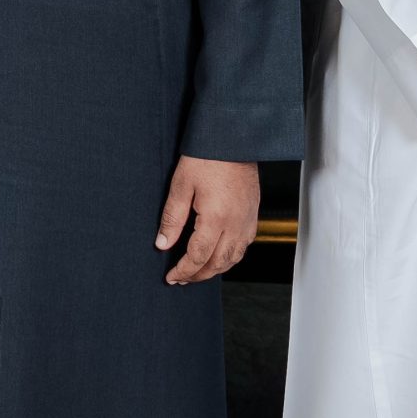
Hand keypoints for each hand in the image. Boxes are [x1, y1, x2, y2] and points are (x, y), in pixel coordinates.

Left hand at [155, 156, 260, 284]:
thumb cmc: (207, 156)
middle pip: (217, 263)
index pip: (198, 256)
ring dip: (215, 270)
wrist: (234, 139)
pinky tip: (220, 256)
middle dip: (198, 275)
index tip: (171, 277)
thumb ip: (172, 218)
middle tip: (182, 279)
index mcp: (216, 218)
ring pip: (233, 259)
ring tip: (198, 273)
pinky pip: (244, 247)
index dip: (184, 270)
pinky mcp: (253, 215)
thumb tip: (163, 244)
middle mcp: (236, 224)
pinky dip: (230, 258)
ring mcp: (247, 221)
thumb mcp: (181, 185)